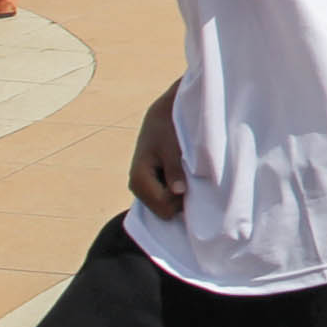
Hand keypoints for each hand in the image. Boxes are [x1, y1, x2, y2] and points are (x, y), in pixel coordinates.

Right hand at [128, 102, 188, 218]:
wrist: (161, 116)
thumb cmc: (167, 128)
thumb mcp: (172, 147)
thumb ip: (174, 170)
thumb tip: (178, 191)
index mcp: (139, 179)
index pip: (165, 206)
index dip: (181, 197)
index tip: (189, 177)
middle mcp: (137, 188)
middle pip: (166, 211)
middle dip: (180, 197)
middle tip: (188, 173)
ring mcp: (143, 189)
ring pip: (167, 207)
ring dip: (179, 194)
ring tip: (183, 171)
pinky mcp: (150, 186)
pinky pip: (167, 200)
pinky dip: (177, 191)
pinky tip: (181, 175)